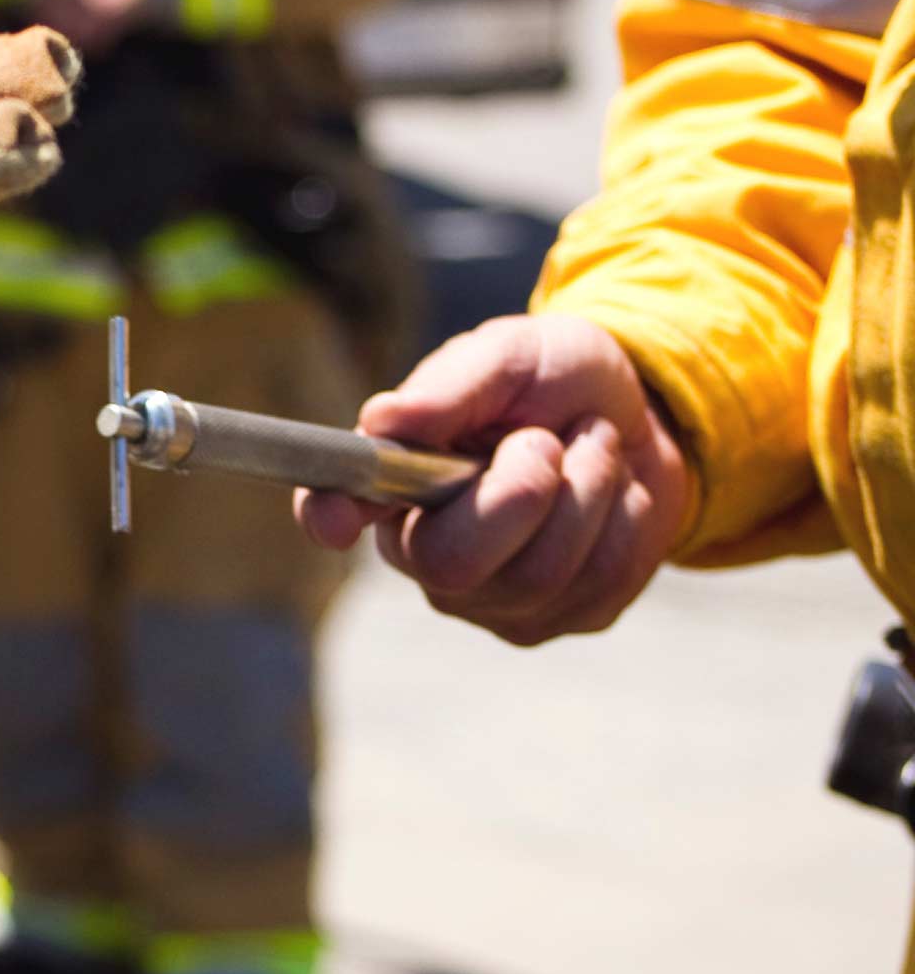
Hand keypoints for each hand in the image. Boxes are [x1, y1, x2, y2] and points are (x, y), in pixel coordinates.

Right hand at [295, 314, 697, 645]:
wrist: (643, 417)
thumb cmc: (554, 381)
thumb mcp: (510, 355)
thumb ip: (453, 384)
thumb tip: (387, 418)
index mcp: (392, 480)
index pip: (332, 509)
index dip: (329, 517)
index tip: (337, 521)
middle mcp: (425, 552)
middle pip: (452, 562)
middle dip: (523, 492)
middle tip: (545, 439)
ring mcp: (493, 599)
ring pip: (541, 574)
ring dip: (589, 489)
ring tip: (591, 448)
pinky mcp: (563, 618)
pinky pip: (604, 581)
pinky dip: (625, 516)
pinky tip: (612, 493)